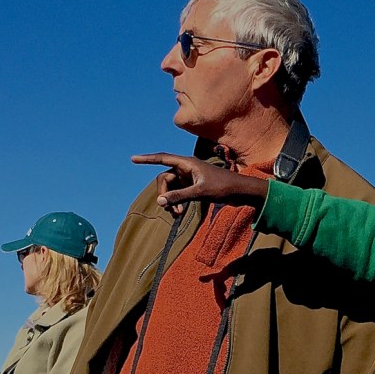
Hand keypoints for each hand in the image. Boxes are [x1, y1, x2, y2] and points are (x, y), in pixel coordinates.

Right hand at [132, 153, 268, 215]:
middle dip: (164, 194)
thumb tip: (160, 201)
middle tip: (172, 211)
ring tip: (177, 215)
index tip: (133, 159)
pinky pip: (177, 193)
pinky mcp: (193, 186)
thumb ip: (180, 196)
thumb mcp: (201, 193)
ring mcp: (189, 178)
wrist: (241, 192)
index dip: (147, 159)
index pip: (163, 158)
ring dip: (170, 201)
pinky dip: (176, 203)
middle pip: (164, 179)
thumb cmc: (224, 187)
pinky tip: (179, 214)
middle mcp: (186, 168)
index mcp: (188, 163)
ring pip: (170, 188)